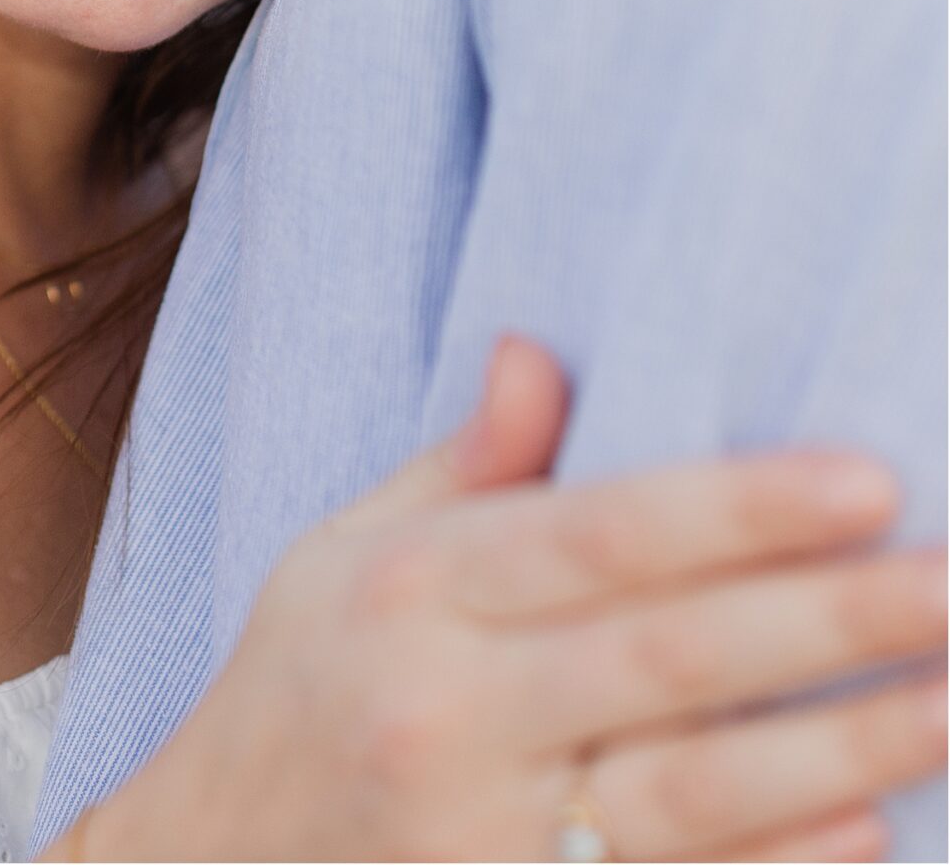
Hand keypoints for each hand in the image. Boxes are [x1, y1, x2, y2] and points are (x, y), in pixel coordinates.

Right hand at [71, 339, 945, 861]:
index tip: (871, 478)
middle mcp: (451, 710)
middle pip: (669, 659)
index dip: (739, 507)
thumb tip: (539, 351)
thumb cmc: (297, 688)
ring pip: (690, 796)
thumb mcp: (344, 551)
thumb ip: (463, 466)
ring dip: (841, 749)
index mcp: (415, 590)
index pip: (602, 534)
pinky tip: (865, 834)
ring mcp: (483, 838)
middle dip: (830, 620)